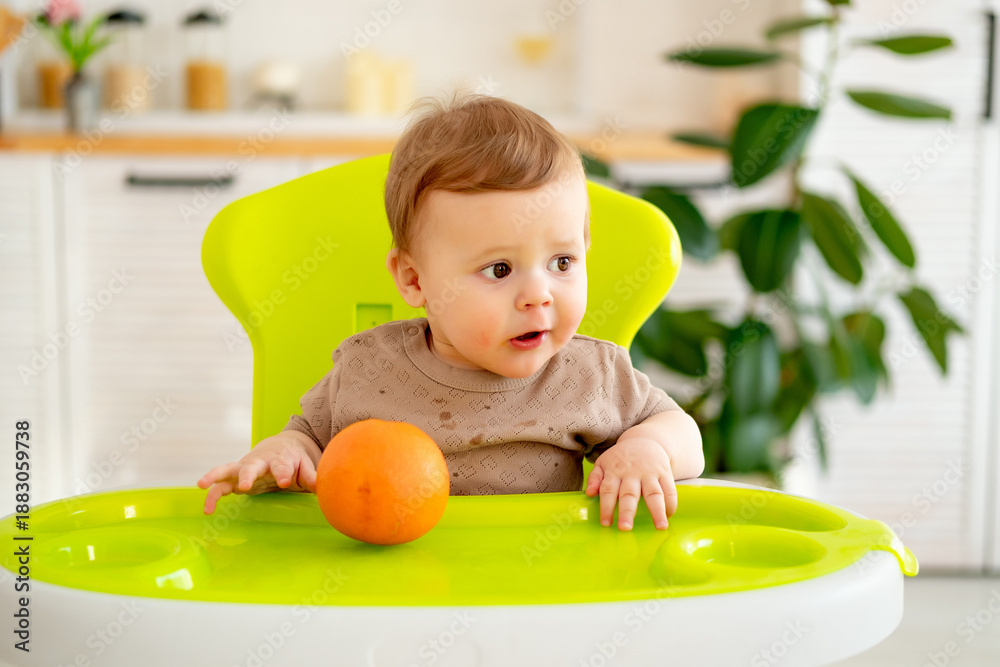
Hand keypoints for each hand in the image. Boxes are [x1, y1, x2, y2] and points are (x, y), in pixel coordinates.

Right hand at [197, 432, 321, 514]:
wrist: (281, 447)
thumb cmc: (295, 460)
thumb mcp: (306, 467)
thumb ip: (312, 476)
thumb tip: (321, 486)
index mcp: (280, 460)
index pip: (282, 466)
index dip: (283, 473)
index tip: (285, 481)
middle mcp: (260, 462)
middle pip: (253, 466)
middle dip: (248, 474)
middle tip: (245, 485)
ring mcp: (245, 468)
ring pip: (228, 469)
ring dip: (215, 476)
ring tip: (202, 484)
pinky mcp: (235, 477)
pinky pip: (220, 485)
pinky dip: (212, 494)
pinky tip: (207, 509)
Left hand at [585, 438, 676, 530]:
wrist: (644, 440)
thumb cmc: (620, 458)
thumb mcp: (603, 463)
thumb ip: (595, 478)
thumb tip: (589, 493)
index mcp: (614, 472)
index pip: (608, 491)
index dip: (606, 507)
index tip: (606, 524)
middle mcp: (632, 473)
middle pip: (629, 494)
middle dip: (627, 512)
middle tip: (625, 528)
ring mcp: (650, 473)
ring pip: (654, 493)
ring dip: (657, 511)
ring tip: (660, 527)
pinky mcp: (665, 473)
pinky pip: (670, 489)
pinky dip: (671, 503)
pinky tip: (669, 516)